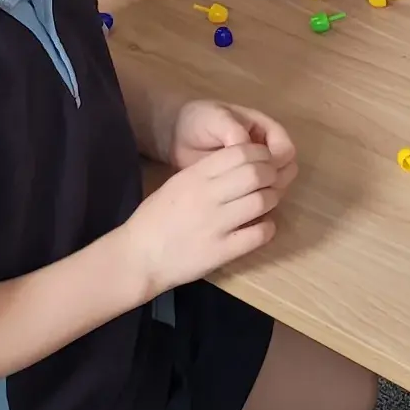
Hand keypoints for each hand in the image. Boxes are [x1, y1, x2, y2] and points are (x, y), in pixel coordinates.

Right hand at [120, 144, 281, 296]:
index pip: (241, 152)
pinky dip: (267, 228)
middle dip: (271, 175)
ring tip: (267, 203)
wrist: (138, 256)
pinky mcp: (222, 251)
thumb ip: (206, 172)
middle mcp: (207, 195)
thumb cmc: (155, 218)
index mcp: (195, 175)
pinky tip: (262, 227)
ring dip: (271, 200)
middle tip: (271, 181)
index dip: (260, 154)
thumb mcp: (177, 184)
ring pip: (262, 201)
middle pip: (256, 173)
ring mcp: (216, 224)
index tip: (264, 161)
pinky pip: (258, 234)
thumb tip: (242, 164)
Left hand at [168, 100, 297, 193]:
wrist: (176, 137)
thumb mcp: (216, 119)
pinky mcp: (243, 187)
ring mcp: (255, 170)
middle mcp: (265, 150)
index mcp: (264, 129)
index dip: (277, 161)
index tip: (260, 168)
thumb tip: (247, 150)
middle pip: (286, 170)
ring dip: (266, 194)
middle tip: (253, 187)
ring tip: (242, 196)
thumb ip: (234, 132)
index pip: (286, 149)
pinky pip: (259, 198)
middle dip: (275, 180)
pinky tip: (236, 204)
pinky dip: (254, 202)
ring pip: (276, 187)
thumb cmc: (199, 121)